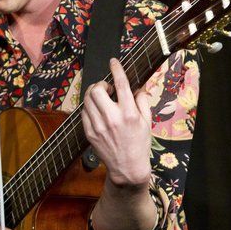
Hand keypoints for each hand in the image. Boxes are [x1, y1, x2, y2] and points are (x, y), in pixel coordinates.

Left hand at [80, 58, 152, 188]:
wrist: (127, 167)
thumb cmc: (139, 143)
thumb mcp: (147, 121)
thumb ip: (142, 101)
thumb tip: (138, 85)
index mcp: (129, 113)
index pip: (120, 84)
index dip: (116, 69)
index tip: (113, 61)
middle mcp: (112, 118)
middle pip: (97, 89)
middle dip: (101, 84)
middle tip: (107, 88)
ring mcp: (98, 126)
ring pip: (87, 99)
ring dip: (93, 94)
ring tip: (101, 98)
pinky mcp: (89, 132)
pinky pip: (83, 112)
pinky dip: (89, 107)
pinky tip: (97, 110)